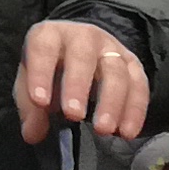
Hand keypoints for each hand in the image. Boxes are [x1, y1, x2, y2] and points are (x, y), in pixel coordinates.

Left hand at [16, 20, 148, 143]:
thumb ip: (30, 107)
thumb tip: (33, 134)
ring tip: (103, 130)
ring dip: (111, 102)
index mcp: (51, 35)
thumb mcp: (30, 82)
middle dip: (78, 86)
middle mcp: (83, 36)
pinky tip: (127, 132)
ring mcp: (111, 48)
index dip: (41, 74)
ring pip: (115, 71)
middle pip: (83, 56)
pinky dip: (135, 110)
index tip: (40, 102)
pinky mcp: (132, 63)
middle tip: (73, 116)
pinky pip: (139, 84)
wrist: (81, 51)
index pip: (44, 49)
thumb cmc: (50, 68)